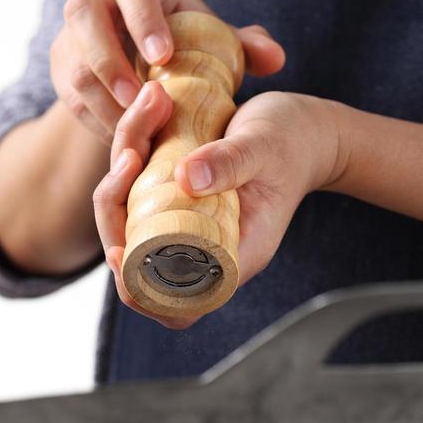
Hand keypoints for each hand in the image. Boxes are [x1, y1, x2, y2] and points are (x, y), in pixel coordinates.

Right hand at [50, 0, 284, 144]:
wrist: (139, 60)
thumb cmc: (185, 45)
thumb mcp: (214, 43)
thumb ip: (245, 47)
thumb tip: (276, 59)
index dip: (144, 19)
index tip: (164, 57)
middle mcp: (96, 1)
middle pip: (84, 16)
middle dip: (109, 59)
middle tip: (137, 98)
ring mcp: (72, 36)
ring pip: (74, 64)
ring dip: (102, 99)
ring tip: (132, 128)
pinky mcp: (62, 70)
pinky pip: (70, 97)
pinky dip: (96, 120)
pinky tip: (123, 139)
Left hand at [93, 89, 345, 327]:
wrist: (306, 130)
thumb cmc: (294, 143)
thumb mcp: (266, 146)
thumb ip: (231, 162)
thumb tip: (184, 178)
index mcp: (232, 256)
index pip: (177, 303)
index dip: (138, 290)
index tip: (119, 249)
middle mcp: (204, 247)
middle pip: (136, 262)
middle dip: (115, 211)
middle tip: (127, 158)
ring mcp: (187, 224)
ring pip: (129, 221)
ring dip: (122, 172)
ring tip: (143, 119)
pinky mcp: (176, 199)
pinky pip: (136, 193)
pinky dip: (131, 157)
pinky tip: (142, 122)